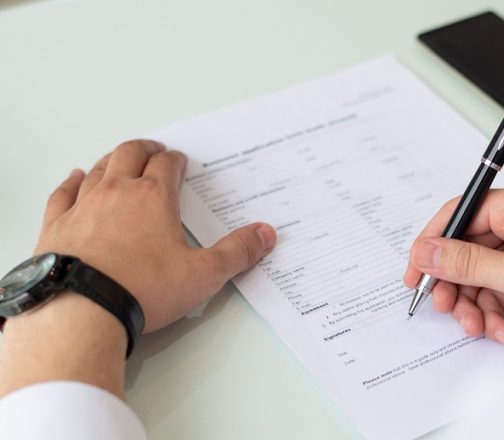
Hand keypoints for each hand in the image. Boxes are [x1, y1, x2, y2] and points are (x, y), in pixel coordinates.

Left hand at [33, 139, 276, 331]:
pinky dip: (71, 182)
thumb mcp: (203, 274)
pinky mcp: (56, 226)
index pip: (167, 166)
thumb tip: (264, 234)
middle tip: (154, 149)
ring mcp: (82, 206)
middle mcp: (116, 192)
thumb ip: (237, 252)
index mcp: (153, 197)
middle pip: (129, 155)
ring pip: (97, 169)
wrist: (81, 310)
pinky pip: (63, 193)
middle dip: (144, 149)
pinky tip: (74, 179)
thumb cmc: (142, 289)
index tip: (180, 162)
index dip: (176, 161)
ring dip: (110, 160)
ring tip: (118, 159)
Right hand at [403, 183, 503, 344]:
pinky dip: (500, 312)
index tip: (417, 272)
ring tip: (483, 328)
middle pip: (470, 247)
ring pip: (486, 273)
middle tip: (448, 308)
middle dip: (457, 283)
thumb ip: (471, 262)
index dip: (433, 242)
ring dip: (479, 305)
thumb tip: (430, 249)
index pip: (462, 212)